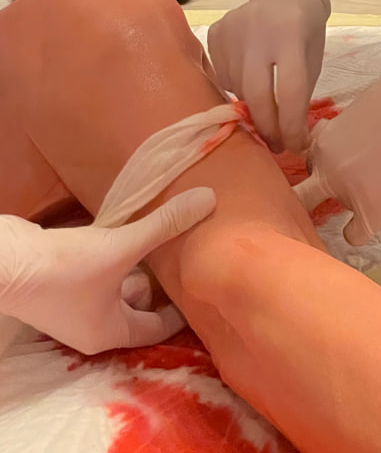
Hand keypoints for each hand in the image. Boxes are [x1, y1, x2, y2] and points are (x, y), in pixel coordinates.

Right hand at [0, 187, 214, 354]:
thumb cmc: (65, 268)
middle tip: (185, 254)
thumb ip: (165, 225)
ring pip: (116, 287)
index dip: (181, 310)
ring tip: (160, 237)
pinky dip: (115, 257)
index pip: (156, 330)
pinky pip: (99, 274)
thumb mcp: (123, 246)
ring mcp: (72, 307)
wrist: (4, 261)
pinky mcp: (59, 283)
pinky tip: (124, 232)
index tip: (201, 286)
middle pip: (137, 308)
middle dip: (159, 284)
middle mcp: (91, 326)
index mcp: (109, 332)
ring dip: (135, 266)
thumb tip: (209, 200)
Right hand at [207, 0, 331, 153]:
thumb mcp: (312, 60)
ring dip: (252, 108)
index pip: (289, 90)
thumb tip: (287, 139)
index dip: (292, 125)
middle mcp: (257, 29)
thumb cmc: (306, 31)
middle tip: (276, 145)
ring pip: (237, 88)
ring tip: (266, 108)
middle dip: (267, 127)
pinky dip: (235, 88)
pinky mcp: (214, 31)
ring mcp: (231, 29)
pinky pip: (221, 76)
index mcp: (291, 33)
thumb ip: (298, 95)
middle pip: (255, 94)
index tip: (297, 146)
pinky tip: (249, 79)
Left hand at [309, 33, 380, 245]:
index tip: (339, 163)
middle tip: (356, 176)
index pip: (307, 164)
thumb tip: (332, 145)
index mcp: (324, 142)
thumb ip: (338, 133)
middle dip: (326, 187)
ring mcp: (351, 194)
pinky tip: (376, 213)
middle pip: (311, 192)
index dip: (323, 163)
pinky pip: (354, 235)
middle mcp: (329, 170)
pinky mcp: (378, 212)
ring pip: (338, 208)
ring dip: (355, 198)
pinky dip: (358, 230)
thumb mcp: (359, 108)